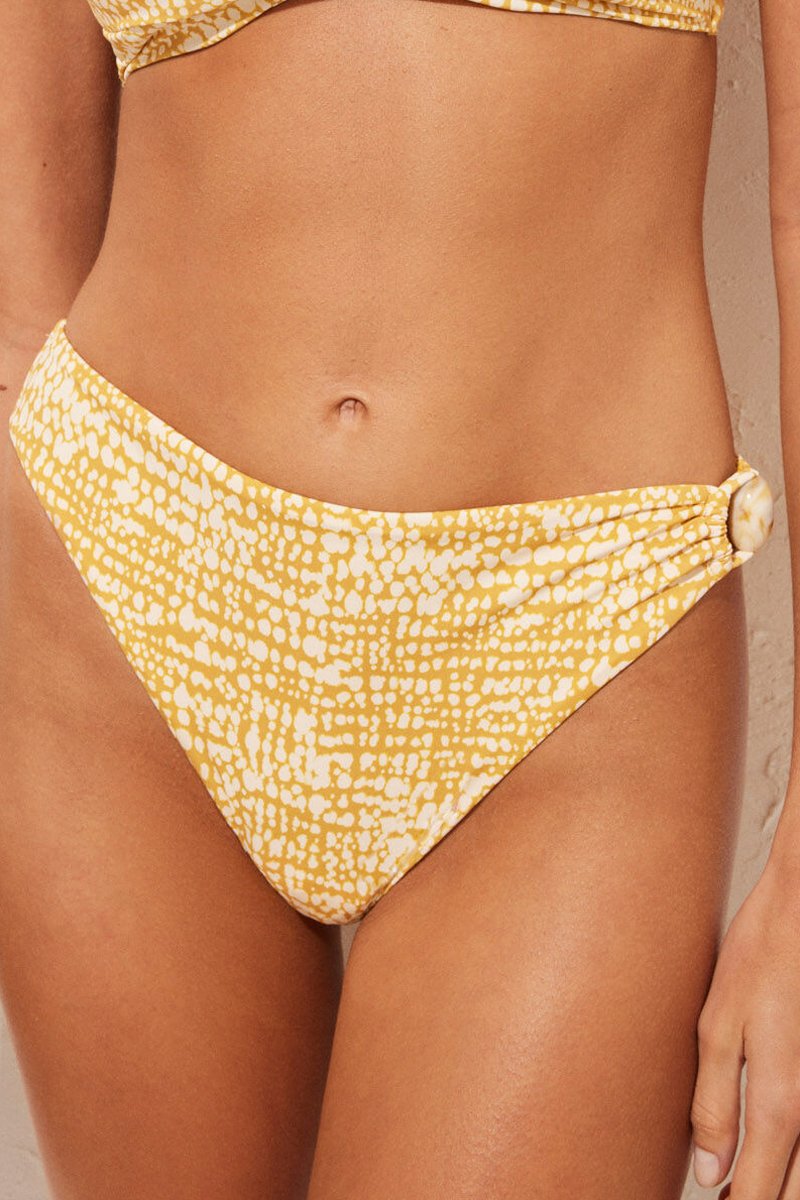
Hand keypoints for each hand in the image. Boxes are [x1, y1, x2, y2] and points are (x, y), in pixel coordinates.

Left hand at [690, 851, 799, 1196]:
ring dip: (786, 1182)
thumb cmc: (762, 960)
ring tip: (749, 1179)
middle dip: (765, 1199)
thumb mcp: (718, 1027)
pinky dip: (799, 1153)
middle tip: (730, 1197)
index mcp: (782, 1104)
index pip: (761, 1193)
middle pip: (798, 1190)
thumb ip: (714, 1105)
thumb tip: (710, 1173)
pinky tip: (779, 1144)